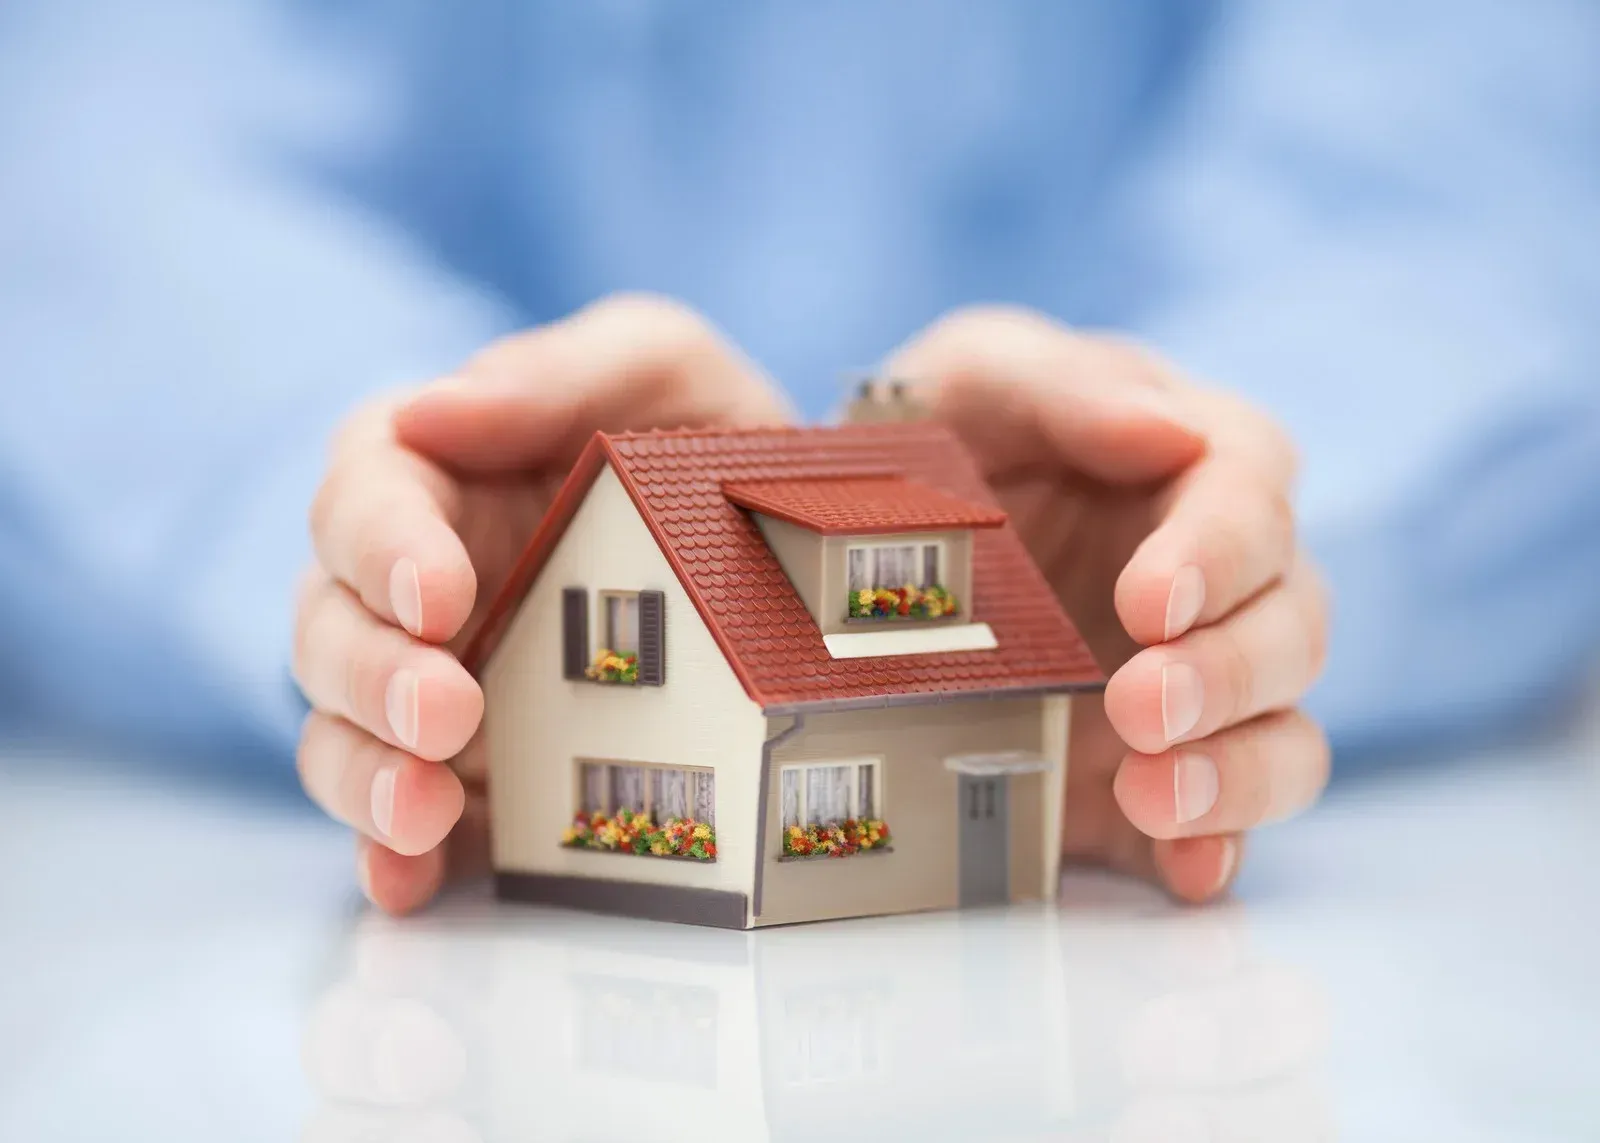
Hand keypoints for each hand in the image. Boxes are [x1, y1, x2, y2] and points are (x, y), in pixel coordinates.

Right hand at [292, 295, 792, 913]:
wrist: (782, 549)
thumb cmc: (701, 441)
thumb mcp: (657, 371)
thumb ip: (557, 375)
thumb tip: (431, 411)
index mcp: (438, 478)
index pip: (365, 501)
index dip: (381, 548)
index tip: (437, 591)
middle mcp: (413, 590)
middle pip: (332, 628)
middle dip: (372, 675)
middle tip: (444, 710)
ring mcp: (440, 688)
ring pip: (346, 733)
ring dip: (365, 776)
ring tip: (422, 809)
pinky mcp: (478, 778)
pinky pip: (409, 823)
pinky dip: (394, 856)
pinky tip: (408, 879)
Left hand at [888, 307, 1329, 902]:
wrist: (853, 548)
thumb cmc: (934, 437)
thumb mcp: (975, 380)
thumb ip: (1064, 387)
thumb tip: (1170, 427)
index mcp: (1187, 468)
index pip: (1255, 494)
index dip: (1222, 552)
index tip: (1154, 600)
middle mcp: (1215, 586)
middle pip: (1291, 625)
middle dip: (1228, 671)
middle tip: (1138, 704)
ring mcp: (1190, 690)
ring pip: (1283, 733)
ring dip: (1240, 771)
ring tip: (1151, 793)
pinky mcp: (1144, 775)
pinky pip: (1219, 824)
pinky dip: (1216, 848)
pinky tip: (1185, 867)